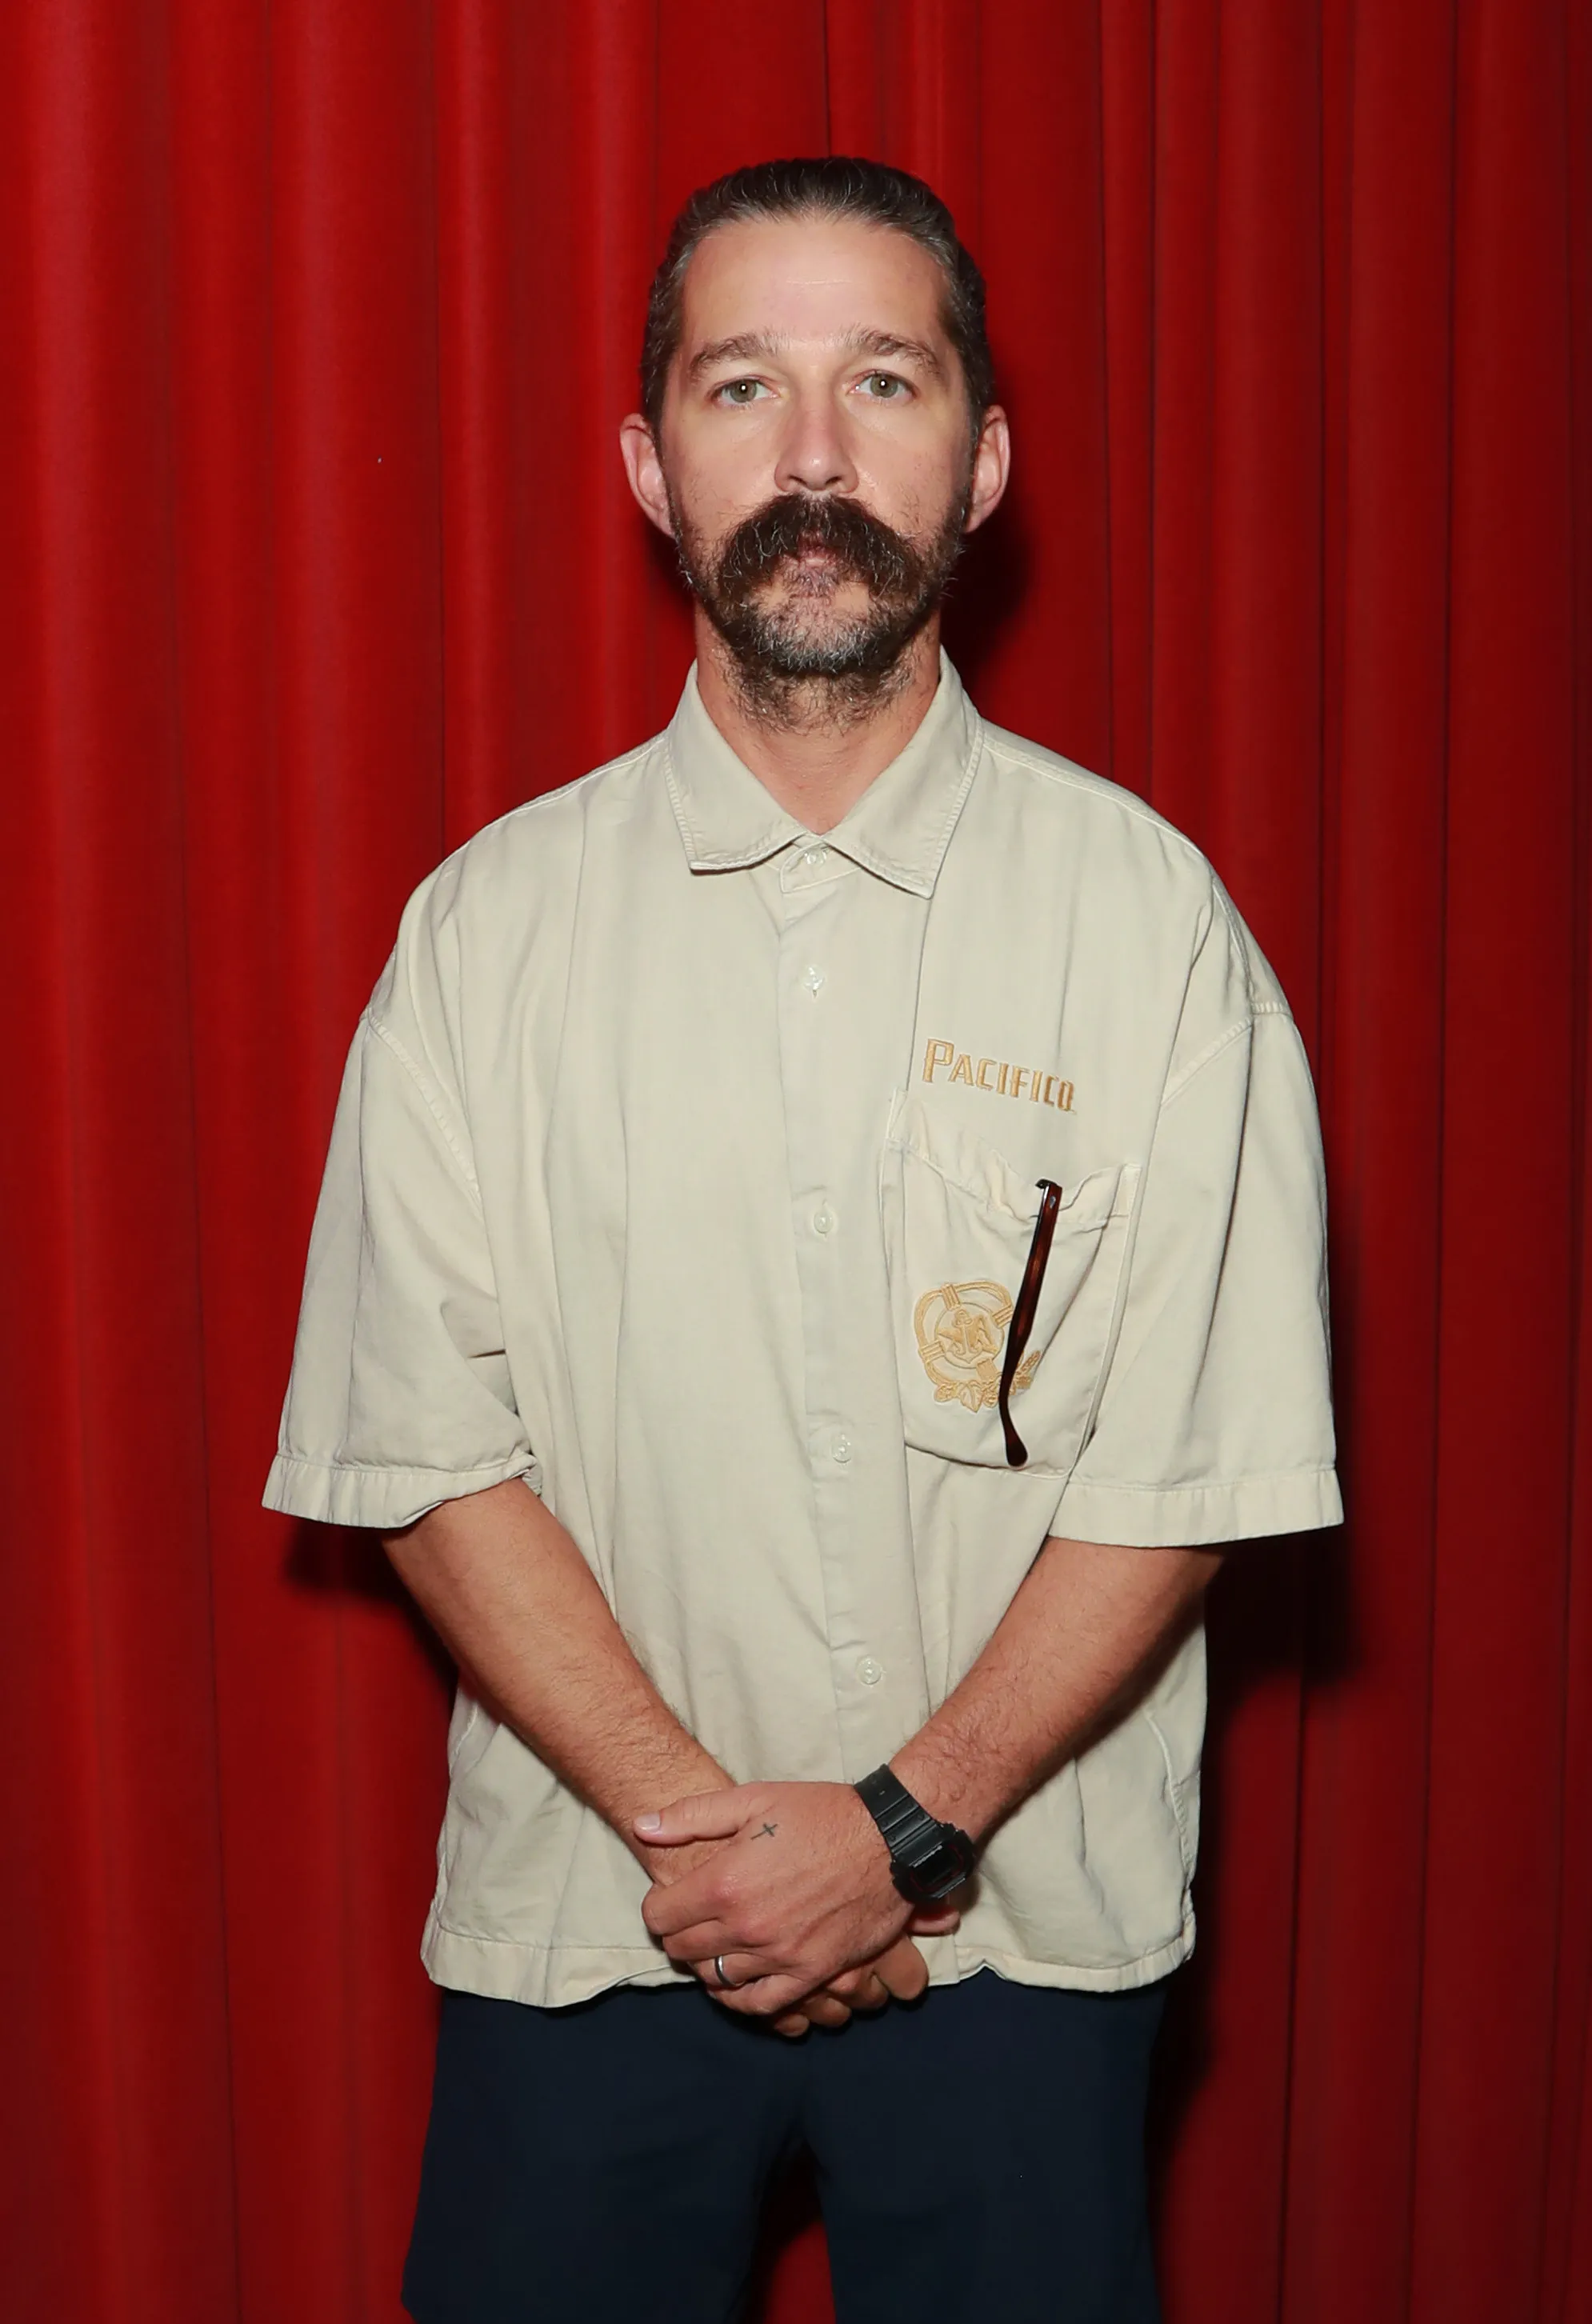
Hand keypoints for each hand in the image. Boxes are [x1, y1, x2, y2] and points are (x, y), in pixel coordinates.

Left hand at [636, 1781, 961, 2022]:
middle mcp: (745, 1926)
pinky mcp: (811, 1973)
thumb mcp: (752, 1799)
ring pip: (716, 1978)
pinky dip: (739, 1999)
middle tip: (690, 1920)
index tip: (670, 1898)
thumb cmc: (820, 1813)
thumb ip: (692, 1816)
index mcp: (724, 1882)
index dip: (658, 1906)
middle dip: (678, 1934)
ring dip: (707, 1963)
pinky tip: (736, 1983)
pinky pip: (760, 2004)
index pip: (659, 1917)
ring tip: (715, 1944)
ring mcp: (779, 1955)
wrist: (888, 1840)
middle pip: (683, 1950)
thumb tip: (643, 1827)